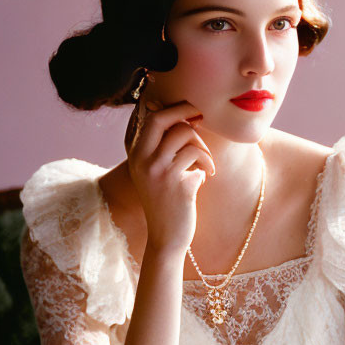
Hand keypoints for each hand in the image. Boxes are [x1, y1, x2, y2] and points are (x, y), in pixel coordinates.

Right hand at [125, 96, 214, 254]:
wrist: (166, 236)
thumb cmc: (166, 198)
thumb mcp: (155, 170)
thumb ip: (161, 144)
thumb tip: (174, 109)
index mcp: (136, 155)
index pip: (151, 117)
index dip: (173, 108)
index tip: (190, 113)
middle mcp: (142, 160)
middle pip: (162, 118)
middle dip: (186, 111)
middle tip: (201, 116)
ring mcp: (158, 172)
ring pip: (185, 135)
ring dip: (202, 145)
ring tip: (205, 161)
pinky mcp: (177, 184)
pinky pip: (198, 156)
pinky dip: (208, 163)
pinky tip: (207, 175)